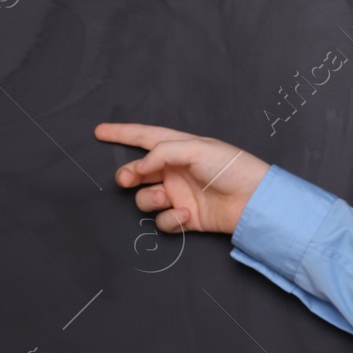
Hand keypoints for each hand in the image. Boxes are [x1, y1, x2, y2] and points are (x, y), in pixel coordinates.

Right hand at [94, 122, 269, 234]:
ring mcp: (179, 194)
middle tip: (127, 180)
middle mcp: (175, 170)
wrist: (253, 199)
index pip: (144, 137)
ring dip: (150, 199)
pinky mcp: (185, 217)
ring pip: (146, 198)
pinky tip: (186, 214)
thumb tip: (138, 168)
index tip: (99, 131)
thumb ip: (161, 153)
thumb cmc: (231, 167)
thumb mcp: (195, 149)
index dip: (122, 134)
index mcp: (178, 147)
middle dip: (128, 176)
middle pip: (138, 172)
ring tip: (166, 198)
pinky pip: (163, 220)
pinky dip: (171, 219)